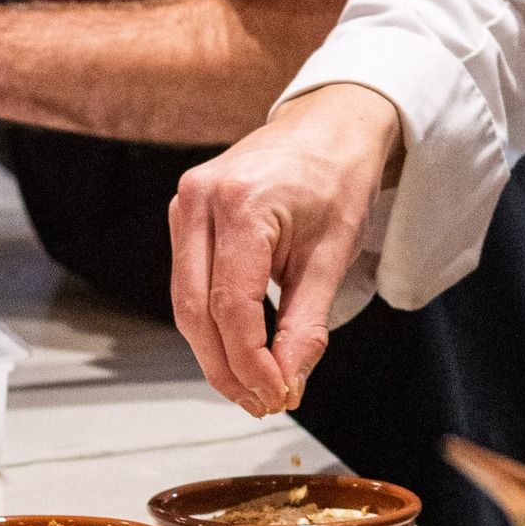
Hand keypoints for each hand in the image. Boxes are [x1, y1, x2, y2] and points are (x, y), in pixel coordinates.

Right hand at [169, 84, 401, 416]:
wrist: (332, 123)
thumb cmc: (338, 174)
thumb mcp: (334, 252)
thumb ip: (307, 321)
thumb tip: (287, 379)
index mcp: (241, 203)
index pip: (231, 306)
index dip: (250, 362)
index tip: (277, 395)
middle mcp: (200, 200)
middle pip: (197, 311)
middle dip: (227, 367)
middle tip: (263, 402)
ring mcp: (186, 203)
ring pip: (187, 301)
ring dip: (216, 351)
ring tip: (254, 386)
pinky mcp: (187, 213)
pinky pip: (191, 281)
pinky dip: (213, 321)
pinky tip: (240, 349)